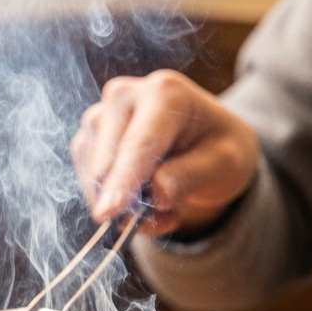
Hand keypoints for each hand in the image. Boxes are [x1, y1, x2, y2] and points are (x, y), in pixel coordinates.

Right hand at [71, 69, 260, 236]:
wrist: (203, 138)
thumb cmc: (218, 146)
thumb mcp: (225, 163)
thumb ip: (190, 177)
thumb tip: (155, 196)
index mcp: (165, 93)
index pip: (138, 144)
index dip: (123, 180)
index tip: (108, 212)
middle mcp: (124, 95)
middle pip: (107, 158)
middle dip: (124, 198)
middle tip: (163, 218)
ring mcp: (101, 114)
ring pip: (92, 172)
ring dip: (121, 202)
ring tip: (163, 207)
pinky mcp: (88, 136)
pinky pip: (86, 178)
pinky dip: (110, 199)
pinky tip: (140, 199)